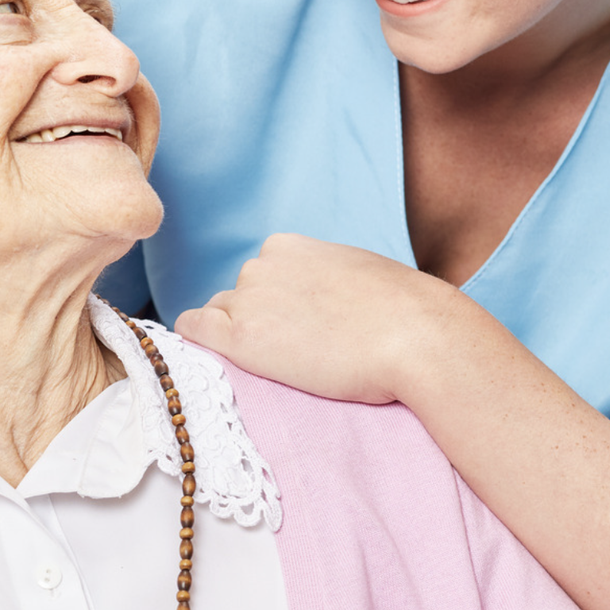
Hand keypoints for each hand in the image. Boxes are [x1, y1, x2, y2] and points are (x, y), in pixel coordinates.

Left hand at [175, 233, 461, 403]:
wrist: (415, 336)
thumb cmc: (403, 312)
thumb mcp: (357, 274)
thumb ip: (324, 279)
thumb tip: (322, 303)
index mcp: (288, 246)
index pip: (260, 276)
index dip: (274, 305)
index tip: (296, 328)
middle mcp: (260, 265)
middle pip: (237, 297)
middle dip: (257, 320)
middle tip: (295, 350)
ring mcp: (247, 300)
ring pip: (220, 317)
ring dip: (239, 337)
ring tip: (281, 363)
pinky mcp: (241, 338)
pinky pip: (194, 331)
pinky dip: (196, 342)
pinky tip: (213, 358)